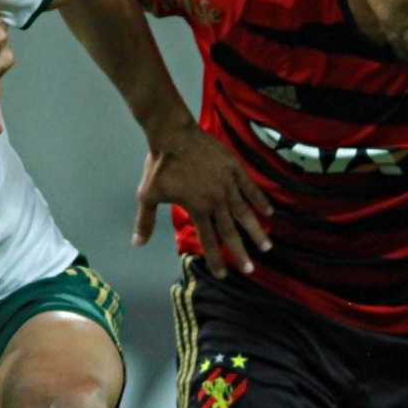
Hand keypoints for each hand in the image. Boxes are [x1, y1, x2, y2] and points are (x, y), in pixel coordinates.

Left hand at [134, 122, 274, 277]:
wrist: (173, 134)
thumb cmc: (160, 165)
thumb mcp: (148, 194)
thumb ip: (145, 221)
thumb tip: (137, 244)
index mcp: (197, 208)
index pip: (208, 240)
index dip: (215, 259)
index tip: (222, 274)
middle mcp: (215, 200)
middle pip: (230, 232)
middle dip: (240, 253)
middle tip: (249, 269)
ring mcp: (228, 185)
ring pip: (245, 213)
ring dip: (256, 231)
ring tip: (266, 246)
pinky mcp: (234, 169)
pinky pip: (250, 188)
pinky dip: (260, 200)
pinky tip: (269, 212)